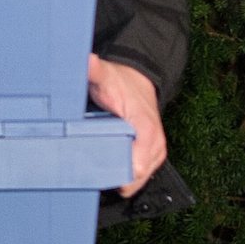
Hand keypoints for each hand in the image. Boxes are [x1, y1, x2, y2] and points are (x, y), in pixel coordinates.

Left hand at [88, 54, 167, 196]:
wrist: (137, 81)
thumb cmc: (120, 83)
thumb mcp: (105, 76)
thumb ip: (95, 71)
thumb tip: (87, 62)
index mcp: (147, 130)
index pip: (135, 168)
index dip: (114, 173)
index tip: (92, 170)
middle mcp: (156, 145)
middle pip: (134, 179)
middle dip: (112, 176)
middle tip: (88, 167)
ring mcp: (155, 154)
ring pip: (136, 181)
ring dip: (117, 176)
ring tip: (96, 164)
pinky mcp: (151, 157)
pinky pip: (137, 176)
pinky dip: (123, 173)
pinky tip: (107, 164)